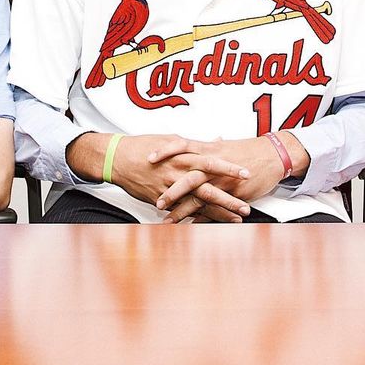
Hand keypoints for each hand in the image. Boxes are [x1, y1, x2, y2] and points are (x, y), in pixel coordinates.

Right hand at [102, 133, 253, 219]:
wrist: (117, 158)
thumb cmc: (144, 145)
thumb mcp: (171, 139)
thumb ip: (194, 144)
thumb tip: (215, 142)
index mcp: (182, 155)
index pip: (211, 162)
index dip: (229, 168)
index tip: (247, 173)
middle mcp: (177, 173)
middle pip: (208, 188)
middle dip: (229, 199)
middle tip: (246, 207)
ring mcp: (169, 189)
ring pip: (197, 203)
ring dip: (217, 213)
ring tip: (235, 220)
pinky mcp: (160, 200)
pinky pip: (180, 211)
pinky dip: (195, 218)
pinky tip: (209, 225)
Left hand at [152, 136, 292, 222]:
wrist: (273, 154)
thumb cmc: (248, 150)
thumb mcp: (224, 145)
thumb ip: (208, 147)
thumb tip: (197, 144)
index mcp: (208, 149)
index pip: (181, 145)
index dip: (164, 151)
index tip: (148, 158)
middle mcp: (213, 163)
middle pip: (186, 174)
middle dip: (169, 188)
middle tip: (154, 200)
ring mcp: (222, 179)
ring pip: (199, 195)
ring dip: (182, 208)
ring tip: (167, 219)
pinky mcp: (233, 192)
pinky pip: (214, 207)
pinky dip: (202, 217)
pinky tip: (191, 226)